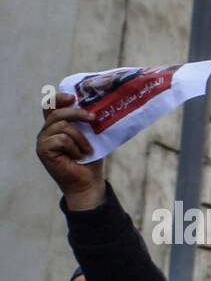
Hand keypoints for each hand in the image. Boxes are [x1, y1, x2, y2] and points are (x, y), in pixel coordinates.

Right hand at [36, 93, 105, 210]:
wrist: (88, 182)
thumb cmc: (90, 160)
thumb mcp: (91, 137)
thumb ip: (87, 123)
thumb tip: (98, 107)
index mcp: (56, 125)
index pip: (51, 105)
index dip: (59, 98)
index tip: (74, 97)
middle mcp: (47, 130)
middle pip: (57, 112)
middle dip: (77, 113)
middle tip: (93, 118)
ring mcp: (43, 140)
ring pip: (62, 126)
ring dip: (80, 138)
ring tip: (87, 150)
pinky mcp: (43, 150)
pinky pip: (61, 139)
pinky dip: (74, 147)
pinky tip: (78, 157)